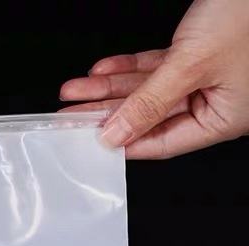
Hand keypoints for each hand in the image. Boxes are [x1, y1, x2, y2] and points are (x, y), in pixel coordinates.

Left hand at [59, 0, 248, 157]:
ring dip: (109, 89)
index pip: (163, 142)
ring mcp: (207, 77)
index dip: (124, 143)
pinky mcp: (199, 52)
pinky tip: (101, 71)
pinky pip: (156, 67)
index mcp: (224, 118)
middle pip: (149, 116)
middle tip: (71, 117)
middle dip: (107, 113)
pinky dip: (129, 67)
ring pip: (147, 90)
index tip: (90, 143)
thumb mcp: (192, 65)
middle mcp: (216, 101)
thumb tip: (116, 134)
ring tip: (74, 92)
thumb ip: (150, 103)